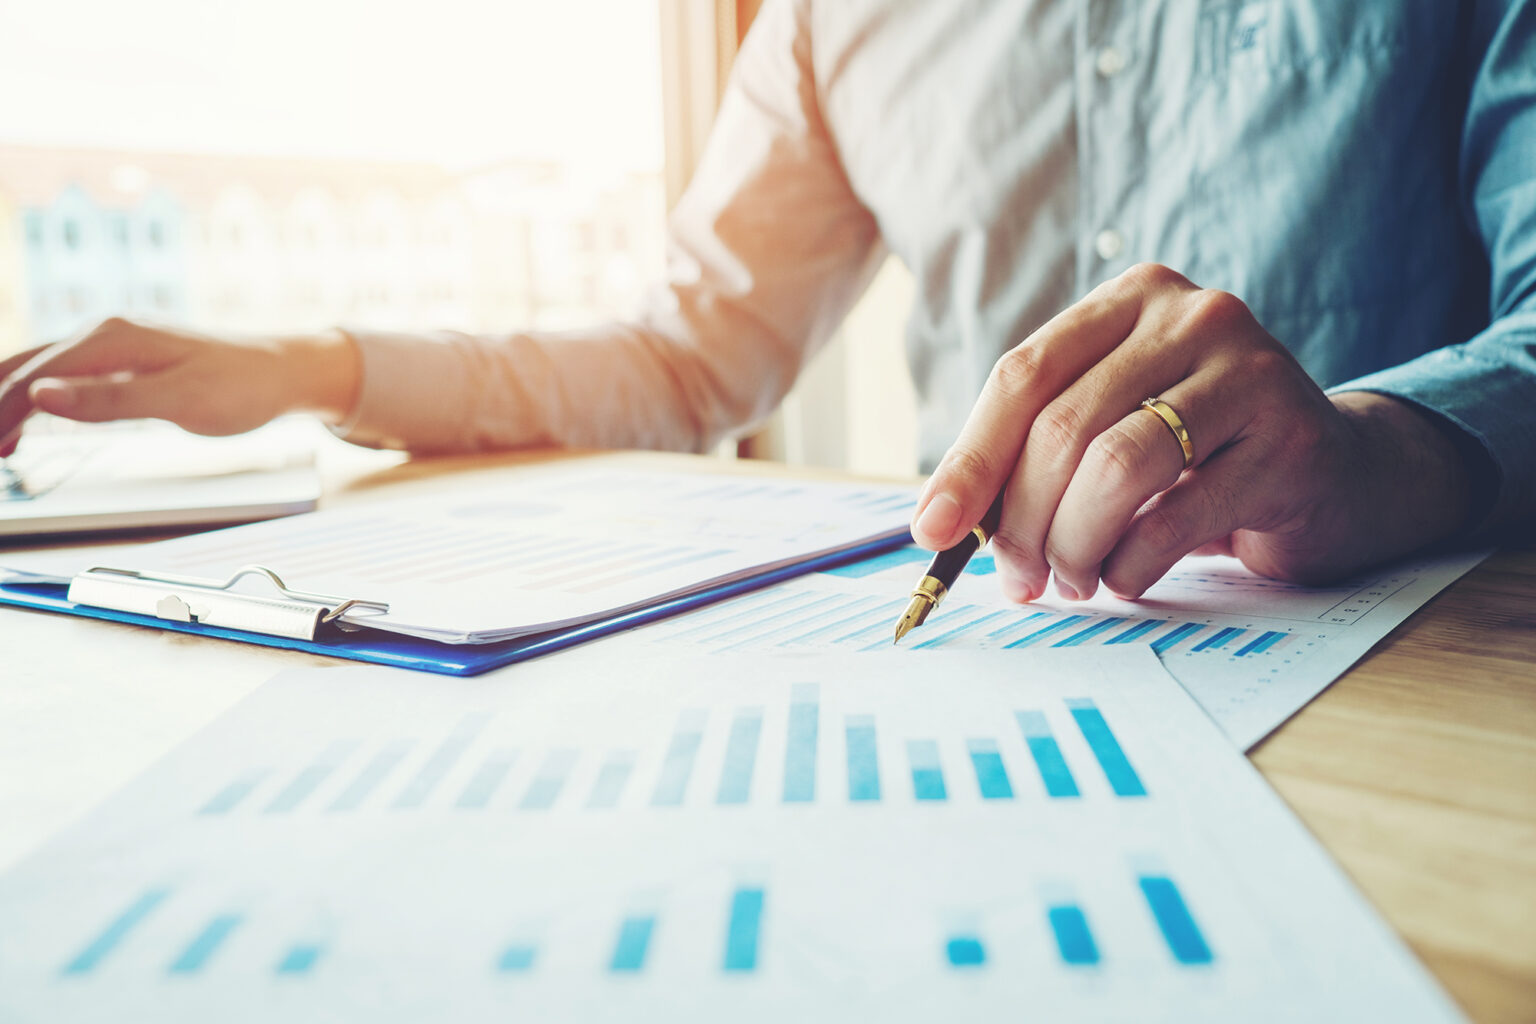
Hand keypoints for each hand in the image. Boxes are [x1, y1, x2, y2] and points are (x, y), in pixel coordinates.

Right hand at [0, 318, 360, 455]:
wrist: (282, 371)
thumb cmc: (240, 387)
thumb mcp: (177, 402)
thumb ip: (108, 402)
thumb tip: (40, 397)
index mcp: (113, 339)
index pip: (34, 374)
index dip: (1, 410)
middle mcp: (107, 332)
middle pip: (28, 366)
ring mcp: (117, 342)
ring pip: (43, 367)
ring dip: (11, 400)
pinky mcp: (129, 356)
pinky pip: (68, 372)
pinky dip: (40, 396)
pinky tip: (32, 420)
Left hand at [909, 263, 1472, 599]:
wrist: (1337, 473)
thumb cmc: (1199, 458)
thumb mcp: (1112, 431)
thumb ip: (1035, 455)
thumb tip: (939, 523)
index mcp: (1130, 300)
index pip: (1023, 374)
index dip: (970, 459)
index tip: (934, 529)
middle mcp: (1191, 315)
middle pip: (1064, 425)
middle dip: (1022, 521)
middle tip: (1018, 579)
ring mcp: (1249, 369)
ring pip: (1117, 466)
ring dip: (1075, 544)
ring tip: (1073, 580)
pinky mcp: (1292, 437)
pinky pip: (1176, 514)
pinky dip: (1131, 564)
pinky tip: (1125, 578)